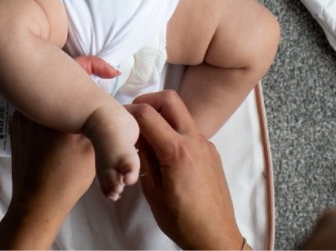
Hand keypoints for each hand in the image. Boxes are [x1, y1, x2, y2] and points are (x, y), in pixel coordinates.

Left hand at [0, 55, 117, 249]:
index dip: (95, 65)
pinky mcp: (16, 128)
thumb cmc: (67, 175)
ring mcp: (21, 116)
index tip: (112, 73)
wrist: (37, 203)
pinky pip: (36, 112)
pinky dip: (49, 115)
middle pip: (60, 82)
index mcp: (55, 103)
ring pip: (47, 98)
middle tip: (97, 93)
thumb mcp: (94, 145)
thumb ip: (102, 122)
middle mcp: (34, 103)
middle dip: (79, 85)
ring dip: (63, 101)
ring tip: (78, 115)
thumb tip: (110, 108)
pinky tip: (59, 132)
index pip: (77, 68)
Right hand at [128, 90, 247, 250]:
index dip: (128, 111)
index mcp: (176, 151)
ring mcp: (206, 143)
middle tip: (135, 116)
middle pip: (169, 99)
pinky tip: (166, 153)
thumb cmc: (181, 220)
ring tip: (149, 136)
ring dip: (163, 115)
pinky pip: (190, 129)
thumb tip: (135, 136)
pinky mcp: (211, 151)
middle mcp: (194, 140)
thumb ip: (142, 158)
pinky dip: (174, 130)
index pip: (147, 114)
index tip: (119, 118)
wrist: (216, 237)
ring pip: (181, 112)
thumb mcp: (153, 192)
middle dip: (148, 100)